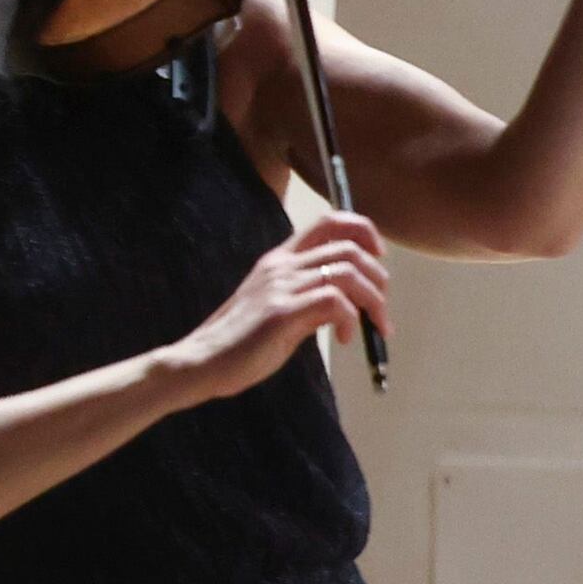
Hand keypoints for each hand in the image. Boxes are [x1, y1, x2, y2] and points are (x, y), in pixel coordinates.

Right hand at [153, 214, 389, 400]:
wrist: (202, 362)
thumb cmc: (244, 341)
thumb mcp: (283, 308)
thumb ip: (313, 297)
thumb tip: (353, 300)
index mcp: (281, 260)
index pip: (329, 221)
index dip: (363, 231)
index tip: (379, 257)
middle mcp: (281, 266)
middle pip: (348, 247)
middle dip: (378, 277)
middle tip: (380, 308)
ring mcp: (280, 286)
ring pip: (348, 272)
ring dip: (373, 301)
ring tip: (373, 326)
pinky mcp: (281, 312)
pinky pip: (335, 301)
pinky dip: (352, 319)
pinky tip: (345, 338)